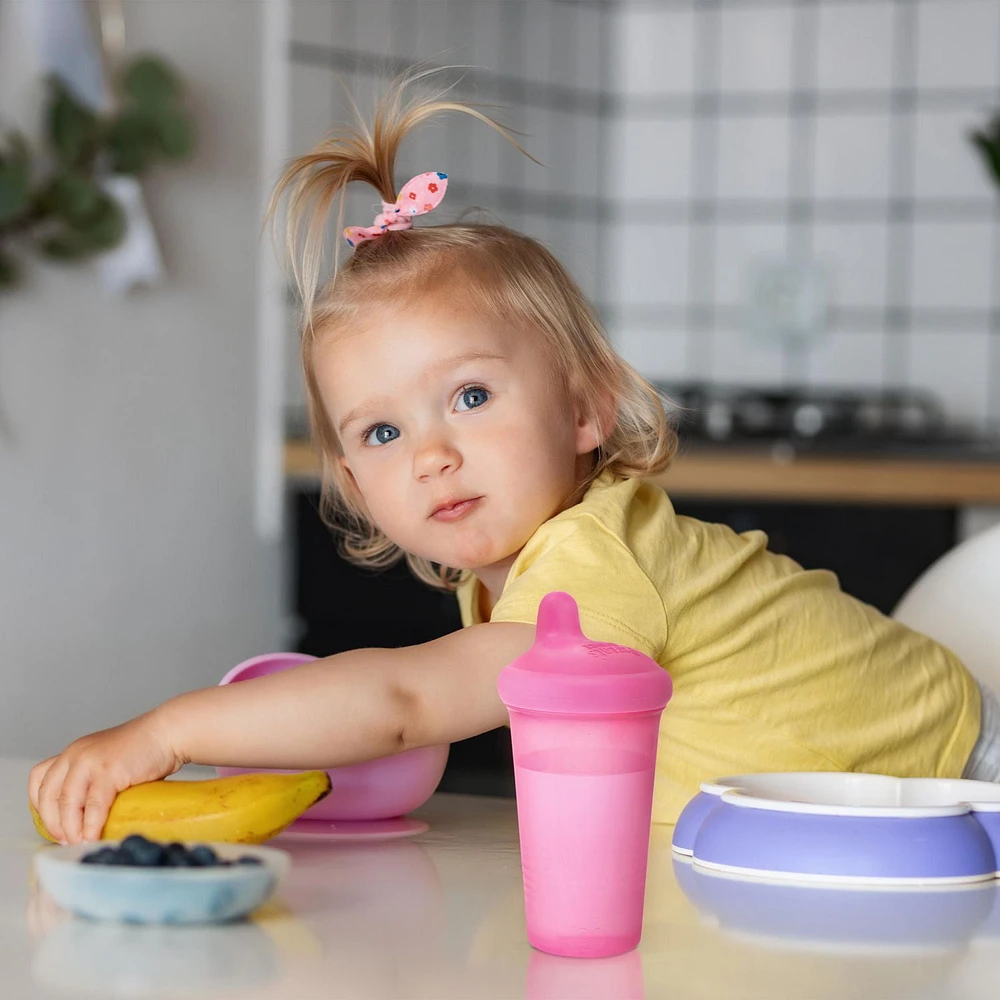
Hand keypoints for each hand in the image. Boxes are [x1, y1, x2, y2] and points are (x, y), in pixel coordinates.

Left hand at [29, 710, 182, 844]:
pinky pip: (93, 806)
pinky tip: (93, 836)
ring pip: (67, 803)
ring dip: (71, 829)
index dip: (40, 806)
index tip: (54, 824)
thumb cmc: (144, 749)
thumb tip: (86, 817)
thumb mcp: (107, 759)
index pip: (39, 779)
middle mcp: (76, 754)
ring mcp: (90, 761)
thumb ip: (92, 779)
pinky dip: (91, 825)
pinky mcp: (109, 771)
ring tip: (79, 842)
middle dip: (54, 823)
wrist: (168, 733)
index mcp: (73, 752)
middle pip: (49, 795)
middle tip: (65, 840)